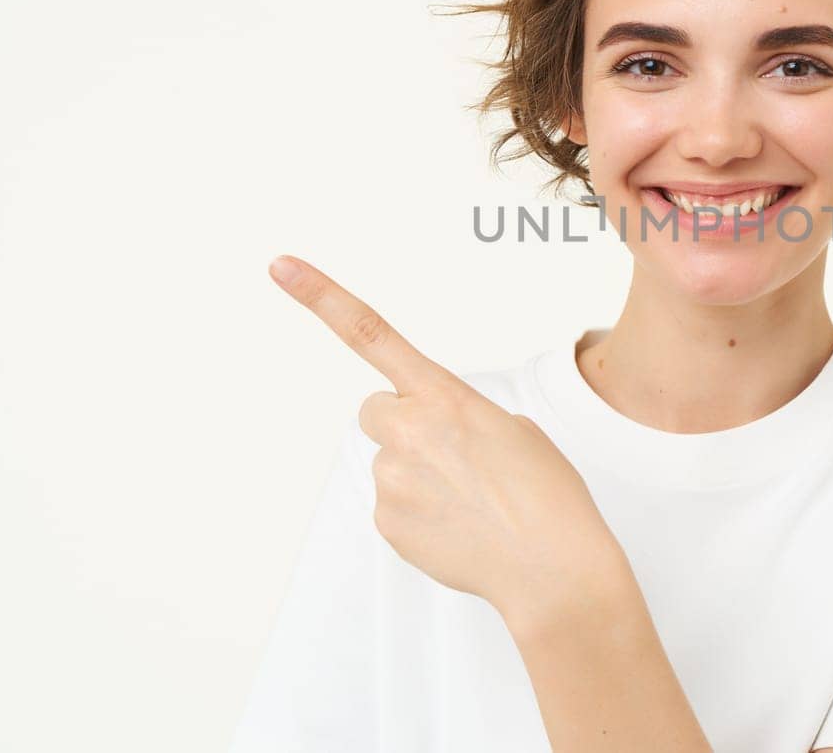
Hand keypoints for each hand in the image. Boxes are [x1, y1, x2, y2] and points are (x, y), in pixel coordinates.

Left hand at [266, 254, 628, 626]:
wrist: (550, 566)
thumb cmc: (547, 495)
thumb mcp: (514, 430)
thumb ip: (460, 418)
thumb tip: (433, 447)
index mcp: (445, 396)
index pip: (372, 333)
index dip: (321, 297)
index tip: (281, 266)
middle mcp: (409, 431)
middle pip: (375, 411)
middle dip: (403, 424)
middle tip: (451, 454)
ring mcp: (392, 479)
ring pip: (390, 463)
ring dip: (419, 475)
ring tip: (470, 500)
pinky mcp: (386, 522)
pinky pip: (392, 507)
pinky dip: (420, 515)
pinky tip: (458, 527)